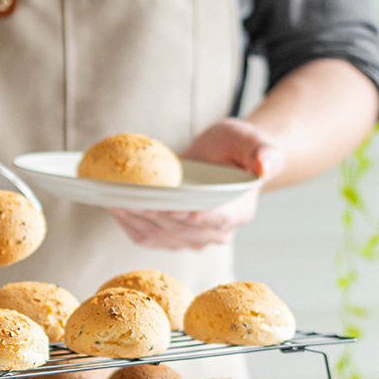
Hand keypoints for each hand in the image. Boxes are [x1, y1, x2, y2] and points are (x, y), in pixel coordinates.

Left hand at [109, 118, 284, 249]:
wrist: (217, 161)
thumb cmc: (233, 148)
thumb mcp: (249, 139)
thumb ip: (263, 151)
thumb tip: (266, 165)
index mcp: (238, 212)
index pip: (215, 220)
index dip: (193, 216)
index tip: (173, 207)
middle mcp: (214, 233)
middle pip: (181, 228)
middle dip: (154, 214)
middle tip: (131, 198)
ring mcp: (189, 239)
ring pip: (159, 235)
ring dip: (135, 219)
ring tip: (115, 200)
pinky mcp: (167, 238)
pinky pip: (145, 236)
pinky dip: (127, 222)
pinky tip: (113, 205)